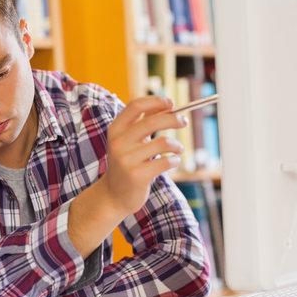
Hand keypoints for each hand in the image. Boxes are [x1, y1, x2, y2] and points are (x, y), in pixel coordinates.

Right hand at [67, 95, 186, 258]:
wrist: (113, 195)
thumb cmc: (126, 164)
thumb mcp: (127, 141)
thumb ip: (142, 123)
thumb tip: (167, 105)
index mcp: (115, 130)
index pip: (135, 106)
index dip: (155, 101)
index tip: (170, 103)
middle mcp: (118, 143)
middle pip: (152, 122)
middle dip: (173, 119)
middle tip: (183, 121)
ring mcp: (126, 160)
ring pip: (163, 142)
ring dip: (176, 145)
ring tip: (178, 150)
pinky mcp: (137, 176)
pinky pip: (166, 162)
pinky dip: (175, 160)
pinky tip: (173, 162)